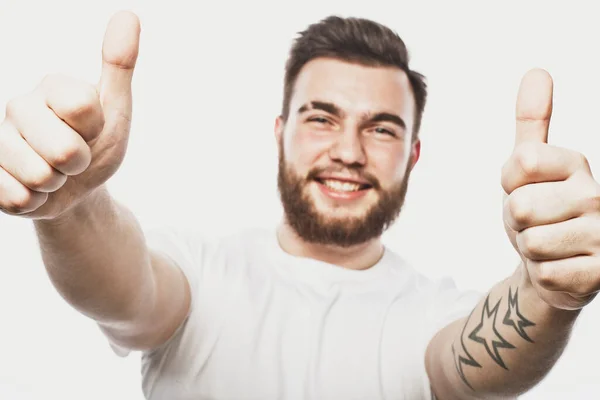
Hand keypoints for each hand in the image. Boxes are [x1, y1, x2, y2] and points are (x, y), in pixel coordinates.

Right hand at [0, 11, 139, 219]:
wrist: (78, 189)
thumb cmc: (98, 144)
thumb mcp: (116, 109)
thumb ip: (119, 65)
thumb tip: (129, 16)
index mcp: (52, 87)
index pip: (82, 107)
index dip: (95, 129)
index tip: (91, 129)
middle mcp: (18, 107)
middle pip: (64, 150)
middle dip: (79, 163)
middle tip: (74, 157)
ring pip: (40, 176)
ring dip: (57, 184)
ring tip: (54, 172)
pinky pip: (18, 198)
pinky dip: (36, 202)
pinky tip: (34, 189)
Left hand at [502, 68, 599, 309]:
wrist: (553, 264)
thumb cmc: (538, 210)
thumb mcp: (528, 166)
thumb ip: (532, 122)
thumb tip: (537, 72)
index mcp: (576, 164)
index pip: (521, 161)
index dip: (510, 182)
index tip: (526, 187)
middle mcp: (597, 195)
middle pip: (521, 206)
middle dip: (517, 220)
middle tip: (535, 222)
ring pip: (531, 240)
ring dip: (528, 247)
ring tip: (547, 243)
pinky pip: (544, 271)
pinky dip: (542, 272)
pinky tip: (559, 266)